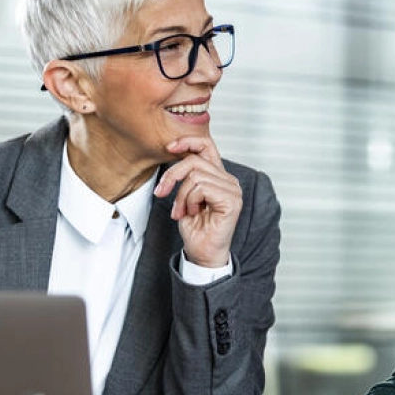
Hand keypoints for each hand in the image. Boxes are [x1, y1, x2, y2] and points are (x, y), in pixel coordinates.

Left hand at [155, 136, 242, 267]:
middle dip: (172, 176)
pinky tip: (193, 213)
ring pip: (195, 176)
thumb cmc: (195, 227)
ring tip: (182, 211)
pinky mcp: (232, 201)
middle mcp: (229, 180)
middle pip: (194, 161)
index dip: (188, 141)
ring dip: (181, 196)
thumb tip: (174, 153)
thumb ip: (187, 175)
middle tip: (162, 193)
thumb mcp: (185, 195)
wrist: (202, 252)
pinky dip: (189, 201)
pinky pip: (201, 188)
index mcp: (219, 176)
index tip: (169, 147)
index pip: (207, 146)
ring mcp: (233, 190)